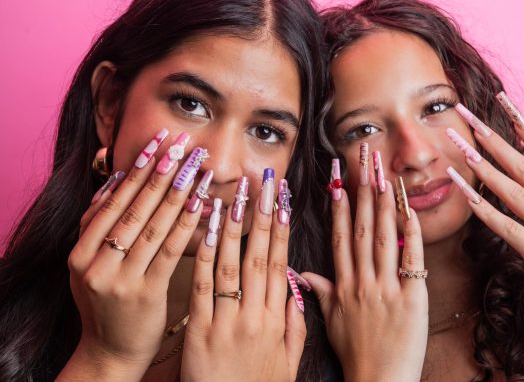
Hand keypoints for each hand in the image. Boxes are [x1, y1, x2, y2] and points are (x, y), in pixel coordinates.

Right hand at [59, 144, 203, 380]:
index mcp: (79, 252)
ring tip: (197, 166)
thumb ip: (96, 225)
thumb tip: (114, 180)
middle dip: (161, 173)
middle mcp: (94, 262)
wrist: (109, 353)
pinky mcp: (144, 293)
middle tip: (183, 145)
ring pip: (152, 226)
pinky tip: (202, 204)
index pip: (112, 200)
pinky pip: (169, 251)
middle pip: (134, 208)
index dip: (138, 169)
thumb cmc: (105, 304)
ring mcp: (118, 279)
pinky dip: (186, 225)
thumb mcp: (88, 265)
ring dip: (178, 192)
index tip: (159, 142)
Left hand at [181, 178, 305, 381]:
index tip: (283, 202)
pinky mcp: (199, 331)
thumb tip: (298, 288)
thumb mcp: (288, 364)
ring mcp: (227, 322)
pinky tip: (208, 229)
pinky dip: (205, 255)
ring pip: (232, 265)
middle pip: (260, 257)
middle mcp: (256, 316)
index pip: (282, 265)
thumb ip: (296, 326)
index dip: (282, 231)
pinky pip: (203, 287)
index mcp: (278, 321)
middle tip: (264, 185)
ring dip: (235, 227)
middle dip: (263, 217)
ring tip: (237, 195)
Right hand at [303, 168, 427, 381]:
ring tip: (383, 176)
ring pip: (384, 238)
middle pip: (362, 231)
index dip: (340, 211)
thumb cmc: (356, 355)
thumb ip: (320, 293)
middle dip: (362, 195)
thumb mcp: (332, 322)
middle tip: (363, 166)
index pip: (340, 240)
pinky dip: (412, 234)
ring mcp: (386, 288)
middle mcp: (362, 282)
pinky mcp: (411, 298)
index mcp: (343, 286)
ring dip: (383, 204)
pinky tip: (410, 210)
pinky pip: (411, 260)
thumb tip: (302, 273)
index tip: (339, 185)